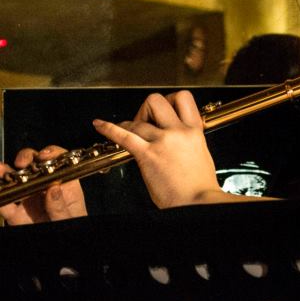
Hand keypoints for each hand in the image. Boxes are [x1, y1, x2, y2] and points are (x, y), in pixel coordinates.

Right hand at [0, 146, 87, 224]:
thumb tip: (54, 188)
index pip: (58, 162)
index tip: (43, 155)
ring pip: (15, 181)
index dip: (51, 154)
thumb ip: (61, 207)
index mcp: (64, 186)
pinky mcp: (15, 215)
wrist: (58, 251)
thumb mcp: (71, 218)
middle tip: (22, 163)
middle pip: (34, 165)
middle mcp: (44, 188)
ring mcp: (28, 200)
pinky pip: (1, 204)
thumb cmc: (69, 225)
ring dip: (4, 171)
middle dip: (26, 159)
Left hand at [92, 91, 223, 208]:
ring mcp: (162, 142)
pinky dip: (109, 128)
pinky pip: (124, 136)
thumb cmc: (199, 186)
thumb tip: (173, 136)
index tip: (163, 110)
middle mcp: (178, 131)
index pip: (183, 97)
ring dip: (130, 124)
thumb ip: (187, 141)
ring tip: (127, 131)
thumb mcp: (200, 154)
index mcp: (194, 131)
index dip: (169, 100)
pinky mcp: (147, 155)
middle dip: (146, 109)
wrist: (197, 203)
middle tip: (145, 123)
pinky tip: (99, 125)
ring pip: (138, 119)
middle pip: (156, 100)